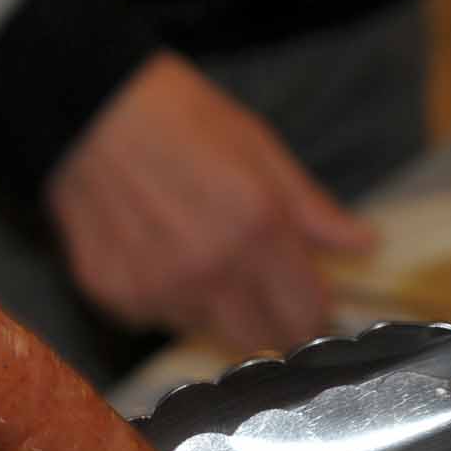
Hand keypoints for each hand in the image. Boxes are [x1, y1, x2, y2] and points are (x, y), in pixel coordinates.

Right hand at [43, 52, 374, 350]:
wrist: (85, 110)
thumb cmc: (178, 116)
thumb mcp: (260, 148)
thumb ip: (312, 209)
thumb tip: (364, 245)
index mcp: (259, 231)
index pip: (305, 314)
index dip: (312, 310)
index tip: (306, 299)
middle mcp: (211, 271)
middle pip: (259, 341)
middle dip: (267, 320)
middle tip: (257, 285)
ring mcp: (159, 289)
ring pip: (204, 327)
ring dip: (211, 304)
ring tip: (193, 249)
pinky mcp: (115, 295)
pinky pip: (154, 316)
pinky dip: (162, 294)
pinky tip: (152, 249)